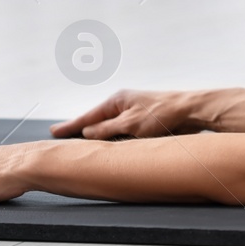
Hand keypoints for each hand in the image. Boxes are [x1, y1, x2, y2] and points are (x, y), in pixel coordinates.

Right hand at [49, 88, 201, 139]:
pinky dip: (113, 139)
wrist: (191, 110)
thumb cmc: (162, 114)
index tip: (53, 132)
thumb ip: (107, 130)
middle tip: (61, 136)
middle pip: (97, 122)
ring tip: (79, 142)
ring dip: (98, 136)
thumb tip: (87, 134)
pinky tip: (110, 145)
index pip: (88, 117)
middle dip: (80, 130)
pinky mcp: (144, 122)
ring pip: (110, 128)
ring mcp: (134, 112)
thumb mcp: (130, 125)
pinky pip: (122, 132)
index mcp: (117, 101)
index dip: (70, 126)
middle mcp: (123, 104)